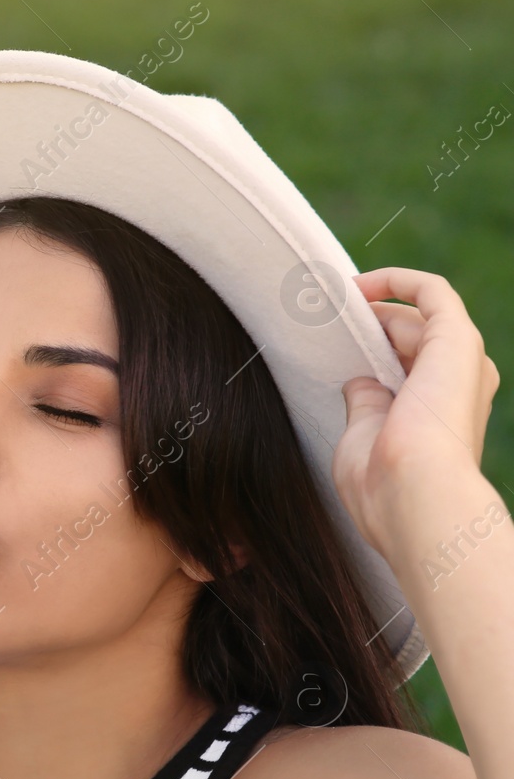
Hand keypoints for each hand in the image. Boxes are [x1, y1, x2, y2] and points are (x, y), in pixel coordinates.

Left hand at [334, 267, 499, 560]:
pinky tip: (358, 284)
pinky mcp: (457, 340)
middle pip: (409, 339)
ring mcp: (462, 362)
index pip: (404, 367)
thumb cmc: (382, 485)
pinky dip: (397, 281)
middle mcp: (458, 386)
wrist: (415, 497)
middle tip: (316, 323)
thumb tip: (359, 380)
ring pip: (416, 317)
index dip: (367, 350)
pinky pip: (433, 291)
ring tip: (327, 307)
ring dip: (374, 309)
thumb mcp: (363, 437)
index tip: (326, 342)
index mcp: (437, 414)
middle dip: (365, 329)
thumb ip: (365, 404)